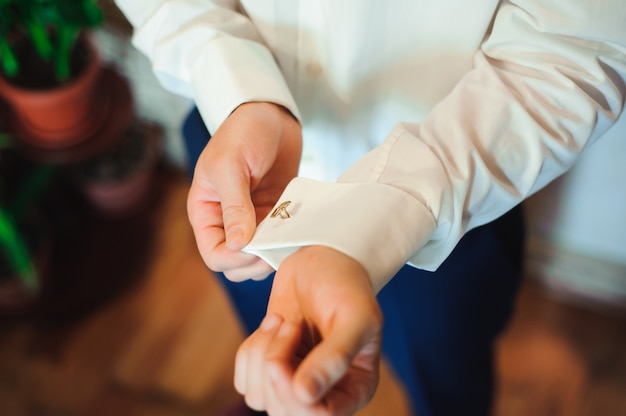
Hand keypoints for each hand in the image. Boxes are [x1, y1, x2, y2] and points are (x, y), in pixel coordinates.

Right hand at [187, 102, 301, 280]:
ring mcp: (252, 219)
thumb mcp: (230, 166)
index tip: (256, 248)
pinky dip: (288, 239)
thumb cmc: (243, 132)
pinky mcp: (274, 213)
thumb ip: (234, 207)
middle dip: (255, 263)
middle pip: (236, 264)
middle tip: (276, 245)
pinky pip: (279, 238)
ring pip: (260, 256)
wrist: (271, 114)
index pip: (213, 255)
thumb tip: (239, 245)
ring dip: (274, 252)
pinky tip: (297, 227)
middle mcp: (227, 220)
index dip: (234, 260)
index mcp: (206, 211)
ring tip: (287, 235)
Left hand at [235, 246, 382, 414]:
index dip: (292, 398)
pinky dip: (249, 350)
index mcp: (355, 389)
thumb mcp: (354, 316)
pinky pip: (244, 379)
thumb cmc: (346, 284)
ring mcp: (294, 381)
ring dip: (261, 353)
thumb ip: (335, 356)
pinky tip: (272, 323)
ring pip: (259, 398)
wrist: (321, 258)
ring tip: (283, 320)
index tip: (278, 364)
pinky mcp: (270, 365)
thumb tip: (306, 395)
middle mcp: (324, 392)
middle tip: (288, 324)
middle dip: (274, 368)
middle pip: (283, 413)